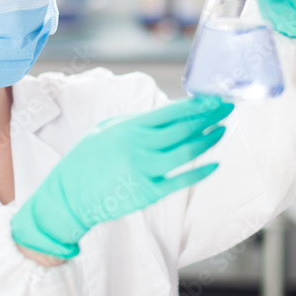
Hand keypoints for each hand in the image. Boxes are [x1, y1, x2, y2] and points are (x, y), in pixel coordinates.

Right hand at [11, 96, 234, 257]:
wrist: (68, 196)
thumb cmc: (86, 161)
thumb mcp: (105, 131)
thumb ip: (134, 122)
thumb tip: (165, 115)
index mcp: (128, 128)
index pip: (170, 112)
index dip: (195, 105)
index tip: (213, 98)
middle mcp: (138, 147)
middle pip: (183, 130)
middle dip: (209, 117)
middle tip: (227, 108)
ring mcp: (143, 171)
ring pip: (186, 153)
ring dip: (208, 141)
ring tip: (222, 131)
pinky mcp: (147, 194)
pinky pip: (180, 181)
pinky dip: (199, 173)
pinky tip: (215, 164)